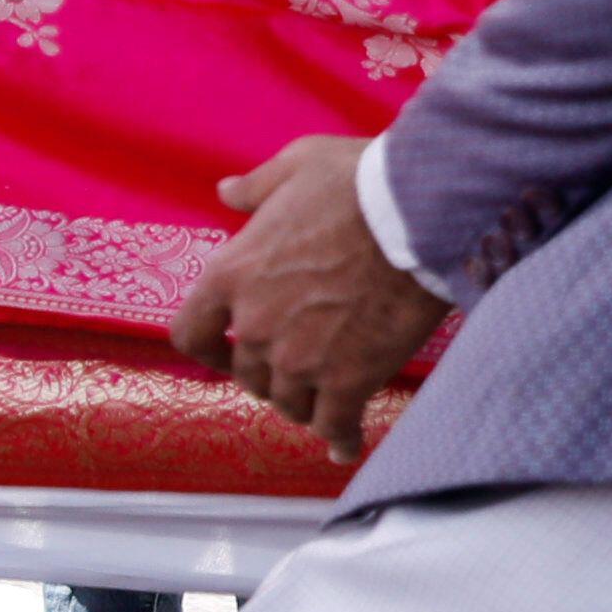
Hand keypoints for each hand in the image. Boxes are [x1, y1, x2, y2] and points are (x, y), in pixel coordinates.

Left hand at [172, 137, 443, 463]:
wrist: (422, 212)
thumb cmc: (360, 182)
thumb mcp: (296, 165)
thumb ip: (256, 187)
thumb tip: (226, 192)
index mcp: (230, 275)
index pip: (190, 334)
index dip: (207, 348)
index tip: (221, 353)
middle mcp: (255, 325)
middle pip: (247, 373)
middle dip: (268, 373)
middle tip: (294, 369)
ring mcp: (299, 358)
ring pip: (288, 402)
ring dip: (302, 403)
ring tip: (322, 401)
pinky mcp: (348, 379)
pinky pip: (334, 424)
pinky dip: (338, 438)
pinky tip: (344, 445)